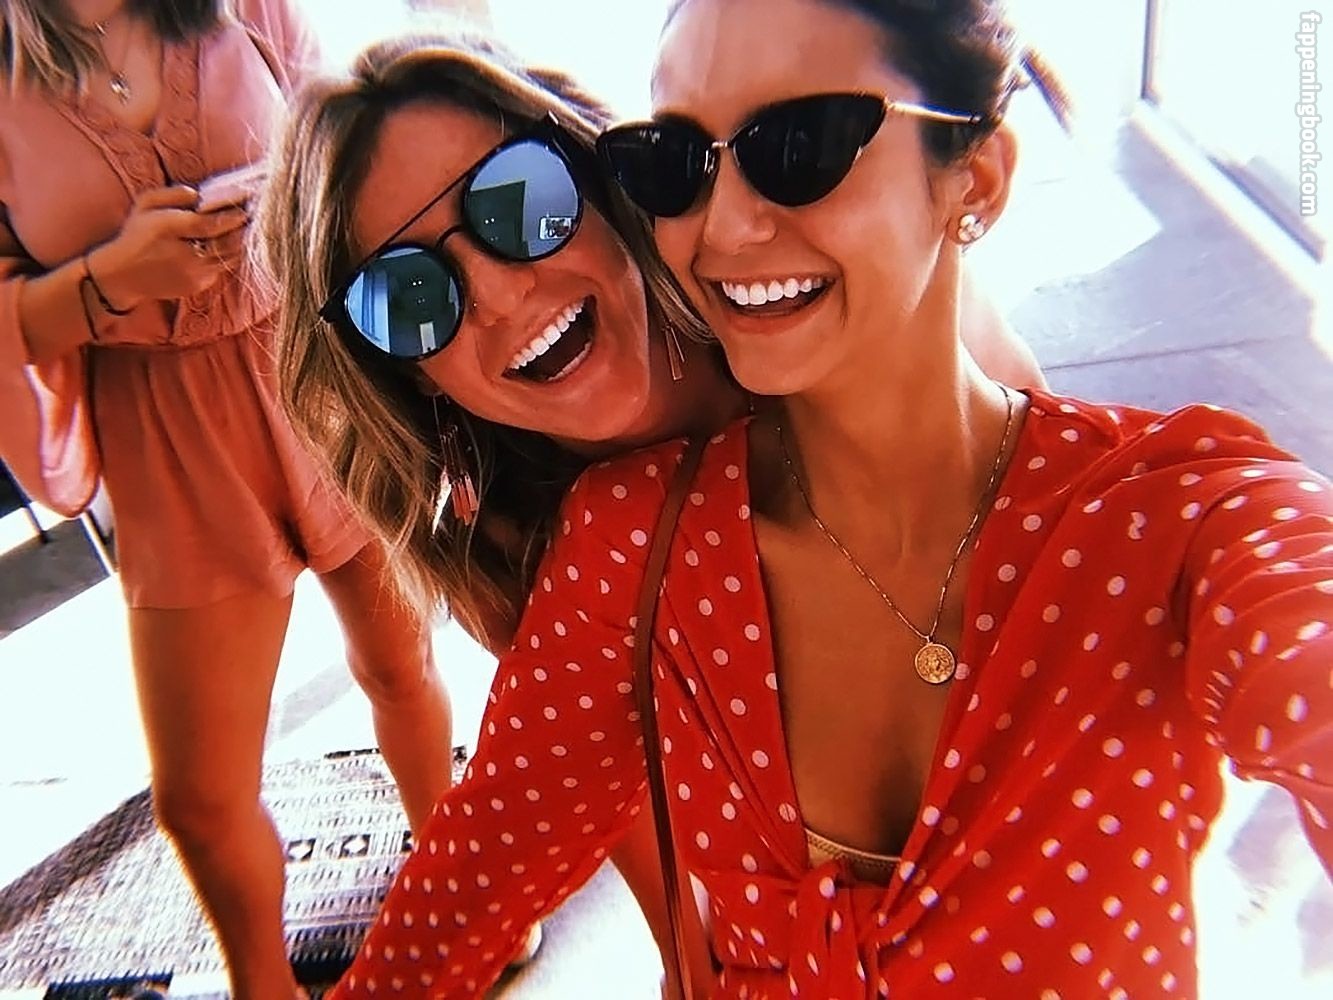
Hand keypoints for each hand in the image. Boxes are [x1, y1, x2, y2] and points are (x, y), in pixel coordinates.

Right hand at [88, 185, 248, 308]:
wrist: (122, 276)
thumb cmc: (135, 235)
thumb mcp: (145, 205)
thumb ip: (172, 195)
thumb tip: (200, 194)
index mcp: (170, 230)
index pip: (211, 224)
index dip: (234, 214)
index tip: (250, 201)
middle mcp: (186, 256)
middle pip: (228, 243)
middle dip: (245, 227)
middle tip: (259, 212)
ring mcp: (195, 274)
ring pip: (230, 256)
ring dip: (242, 241)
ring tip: (250, 225)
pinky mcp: (200, 285)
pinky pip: (222, 266)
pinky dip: (230, 254)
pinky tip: (233, 241)